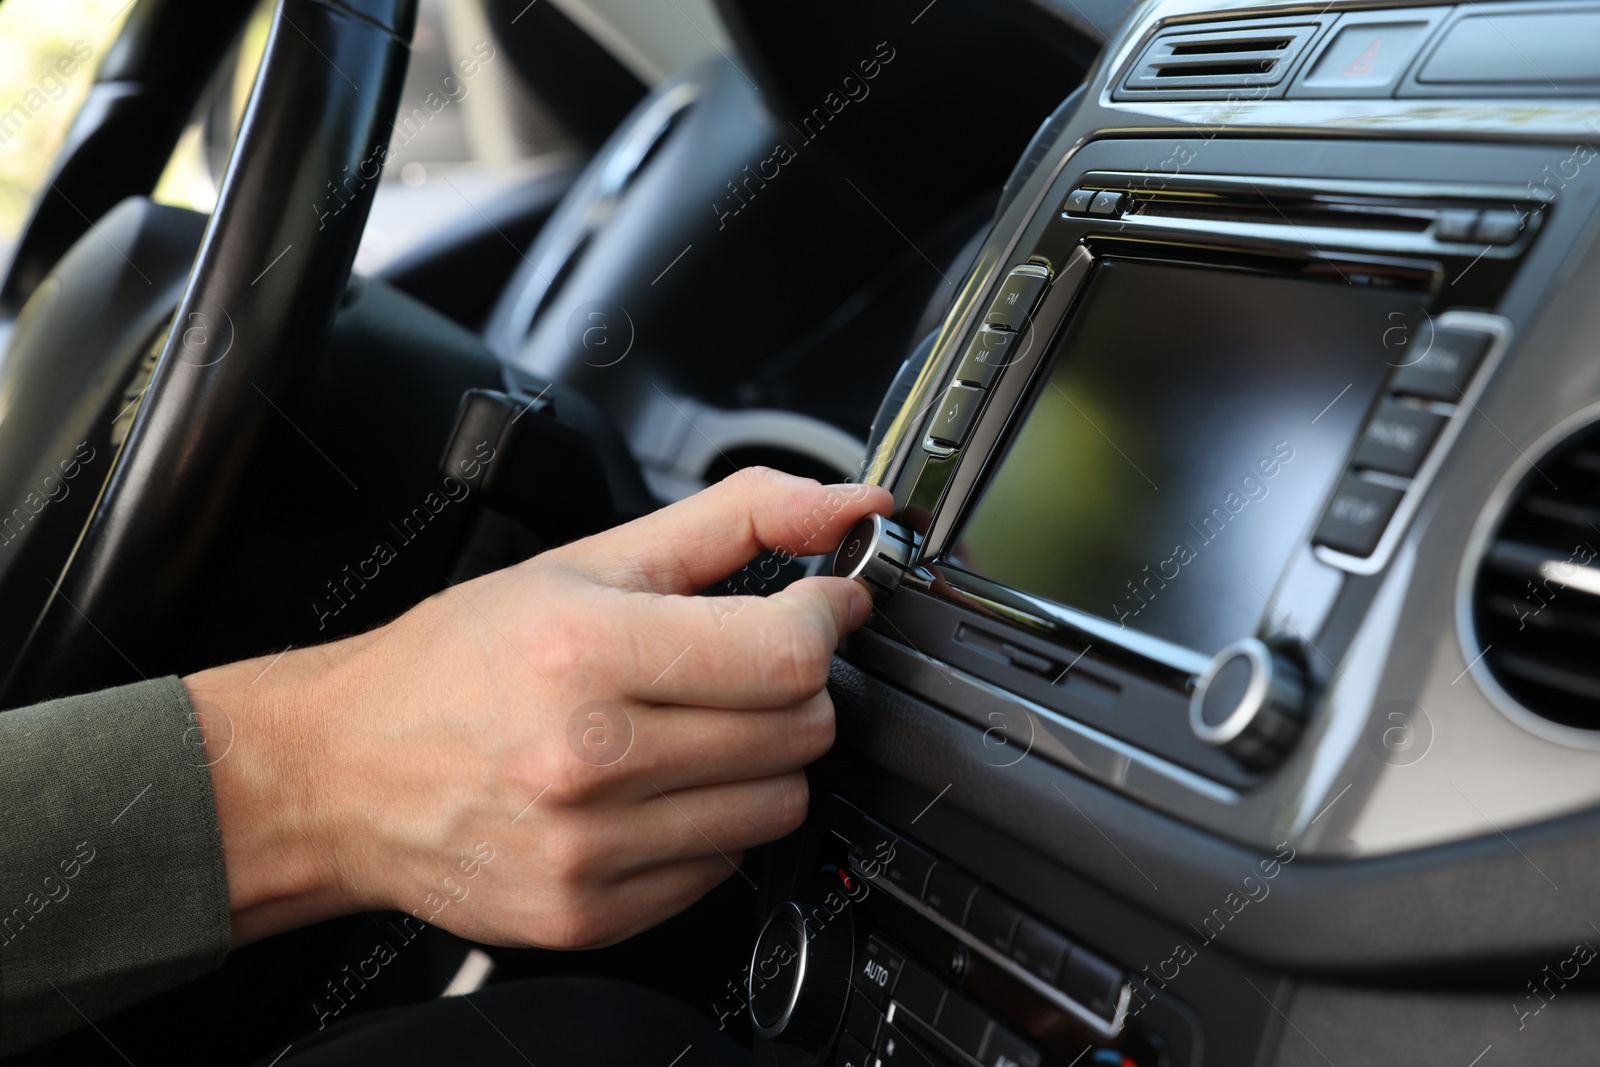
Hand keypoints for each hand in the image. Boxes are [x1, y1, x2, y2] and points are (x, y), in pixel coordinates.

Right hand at [185, 468, 890, 947]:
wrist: (344, 773)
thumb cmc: (458, 663)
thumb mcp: (589, 560)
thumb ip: (736, 520)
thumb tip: (848, 508)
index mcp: (584, 651)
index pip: (786, 655)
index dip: (823, 622)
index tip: (819, 607)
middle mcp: (585, 758)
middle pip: (798, 731)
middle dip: (790, 687)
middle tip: (734, 668)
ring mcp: (588, 849)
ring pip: (778, 805)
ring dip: (760, 760)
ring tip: (689, 730)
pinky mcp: (590, 913)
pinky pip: (724, 868)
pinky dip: (711, 824)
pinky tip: (653, 790)